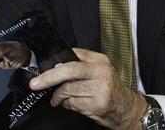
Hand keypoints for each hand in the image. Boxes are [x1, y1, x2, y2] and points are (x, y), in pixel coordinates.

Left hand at [29, 48, 146, 129]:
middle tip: (36, 84)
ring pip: (68, 89)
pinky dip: (67, 105)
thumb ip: (81, 65)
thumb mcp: (99, 71)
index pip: (73, 55)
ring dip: (58, 96)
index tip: (42, 68)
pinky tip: (70, 105)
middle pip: (68, 70)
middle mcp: (101, 72)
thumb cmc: (110, 90)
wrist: (128, 109)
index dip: (55, 61)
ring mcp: (101, 88)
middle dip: (48, 78)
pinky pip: (73, 103)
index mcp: (100, 60)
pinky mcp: (97, 104)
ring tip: (58, 99)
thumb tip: (54, 67)